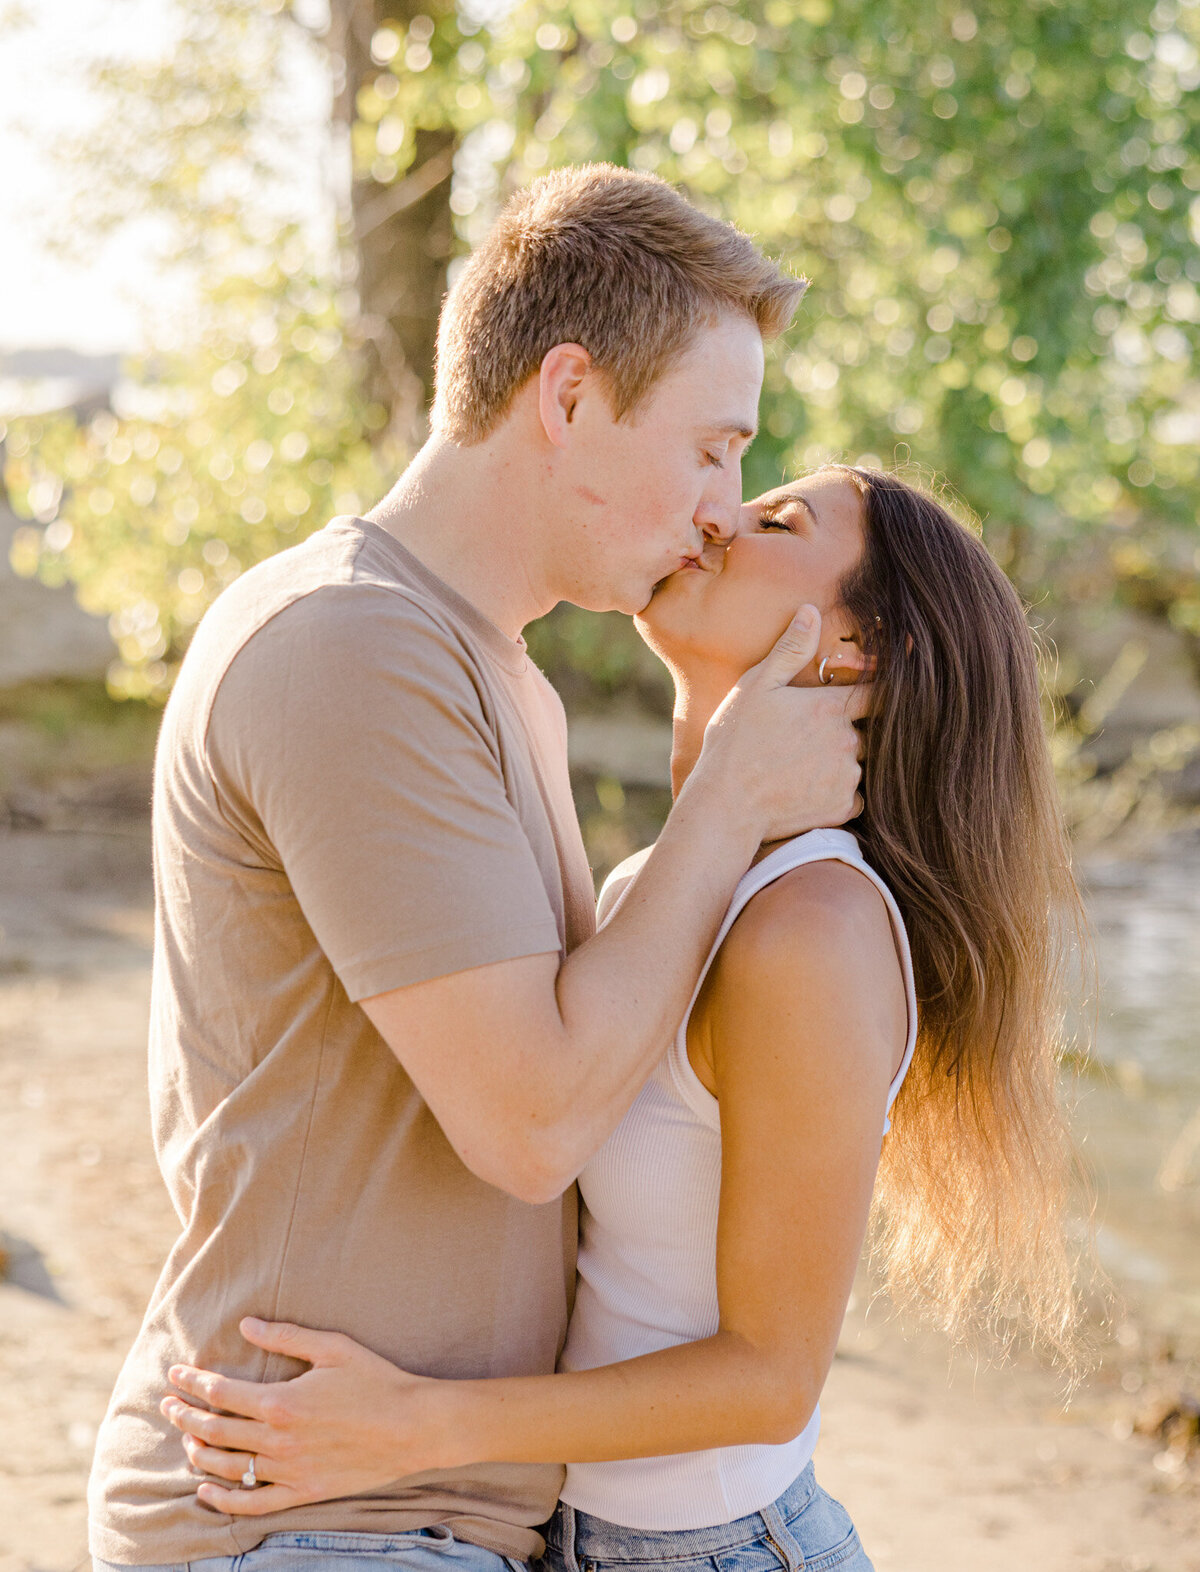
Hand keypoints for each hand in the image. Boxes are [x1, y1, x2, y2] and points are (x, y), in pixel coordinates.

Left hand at [161, 1317, 450, 1515]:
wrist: (412, 1426)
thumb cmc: (375, 1380)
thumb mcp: (333, 1347)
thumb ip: (285, 1336)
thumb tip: (246, 1325)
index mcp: (282, 1401)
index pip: (221, 1392)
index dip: (193, 1382)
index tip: (176, 1373)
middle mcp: (277, 1440)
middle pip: (215, 1429)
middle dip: (184, 1415)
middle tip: (167, 1403)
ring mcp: (288, 1471)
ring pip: (226, 1466)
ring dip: (197, 1451)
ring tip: (184, 1438)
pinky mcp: (302, 1492)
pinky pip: (251, 1504)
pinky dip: (222, 1500)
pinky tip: (205, 1489)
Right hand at [696, 607, 866, 841]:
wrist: (726, 805)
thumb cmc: (735, 742)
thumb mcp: (755, 687)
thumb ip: (789, 650)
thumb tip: (810, 611)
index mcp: (831, 707)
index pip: (881, 691)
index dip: (882, 688)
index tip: (884, 688)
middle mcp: (848, 740)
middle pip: (869, 729)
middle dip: (850, 730)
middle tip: (812, 738)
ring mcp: (848, 776)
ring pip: (862, 763)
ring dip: (844, 761)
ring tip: (804, 766)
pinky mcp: (843, 808)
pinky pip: (856, 797)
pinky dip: (840, 792)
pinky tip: (809, 789)